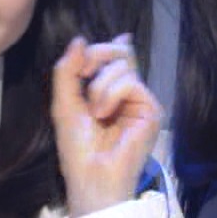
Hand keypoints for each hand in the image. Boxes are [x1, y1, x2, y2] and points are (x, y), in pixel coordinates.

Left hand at [51, 35, 163, 217]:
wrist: (91, 178)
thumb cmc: (77, 149)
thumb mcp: (64, 104)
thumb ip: (68, 71)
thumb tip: (80, 39)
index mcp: (111, 94)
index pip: (117, 60)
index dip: (108, 47)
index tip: (93, 51)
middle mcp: (129, 96)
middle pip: (121, 54)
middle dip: (98, 54)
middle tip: (83, 72)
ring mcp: (141, 103)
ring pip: (122, 66)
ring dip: (99, 85)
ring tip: (94, 113)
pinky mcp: (151, 111)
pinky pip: (130, 82)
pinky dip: (110, 93)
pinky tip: (103, 113)